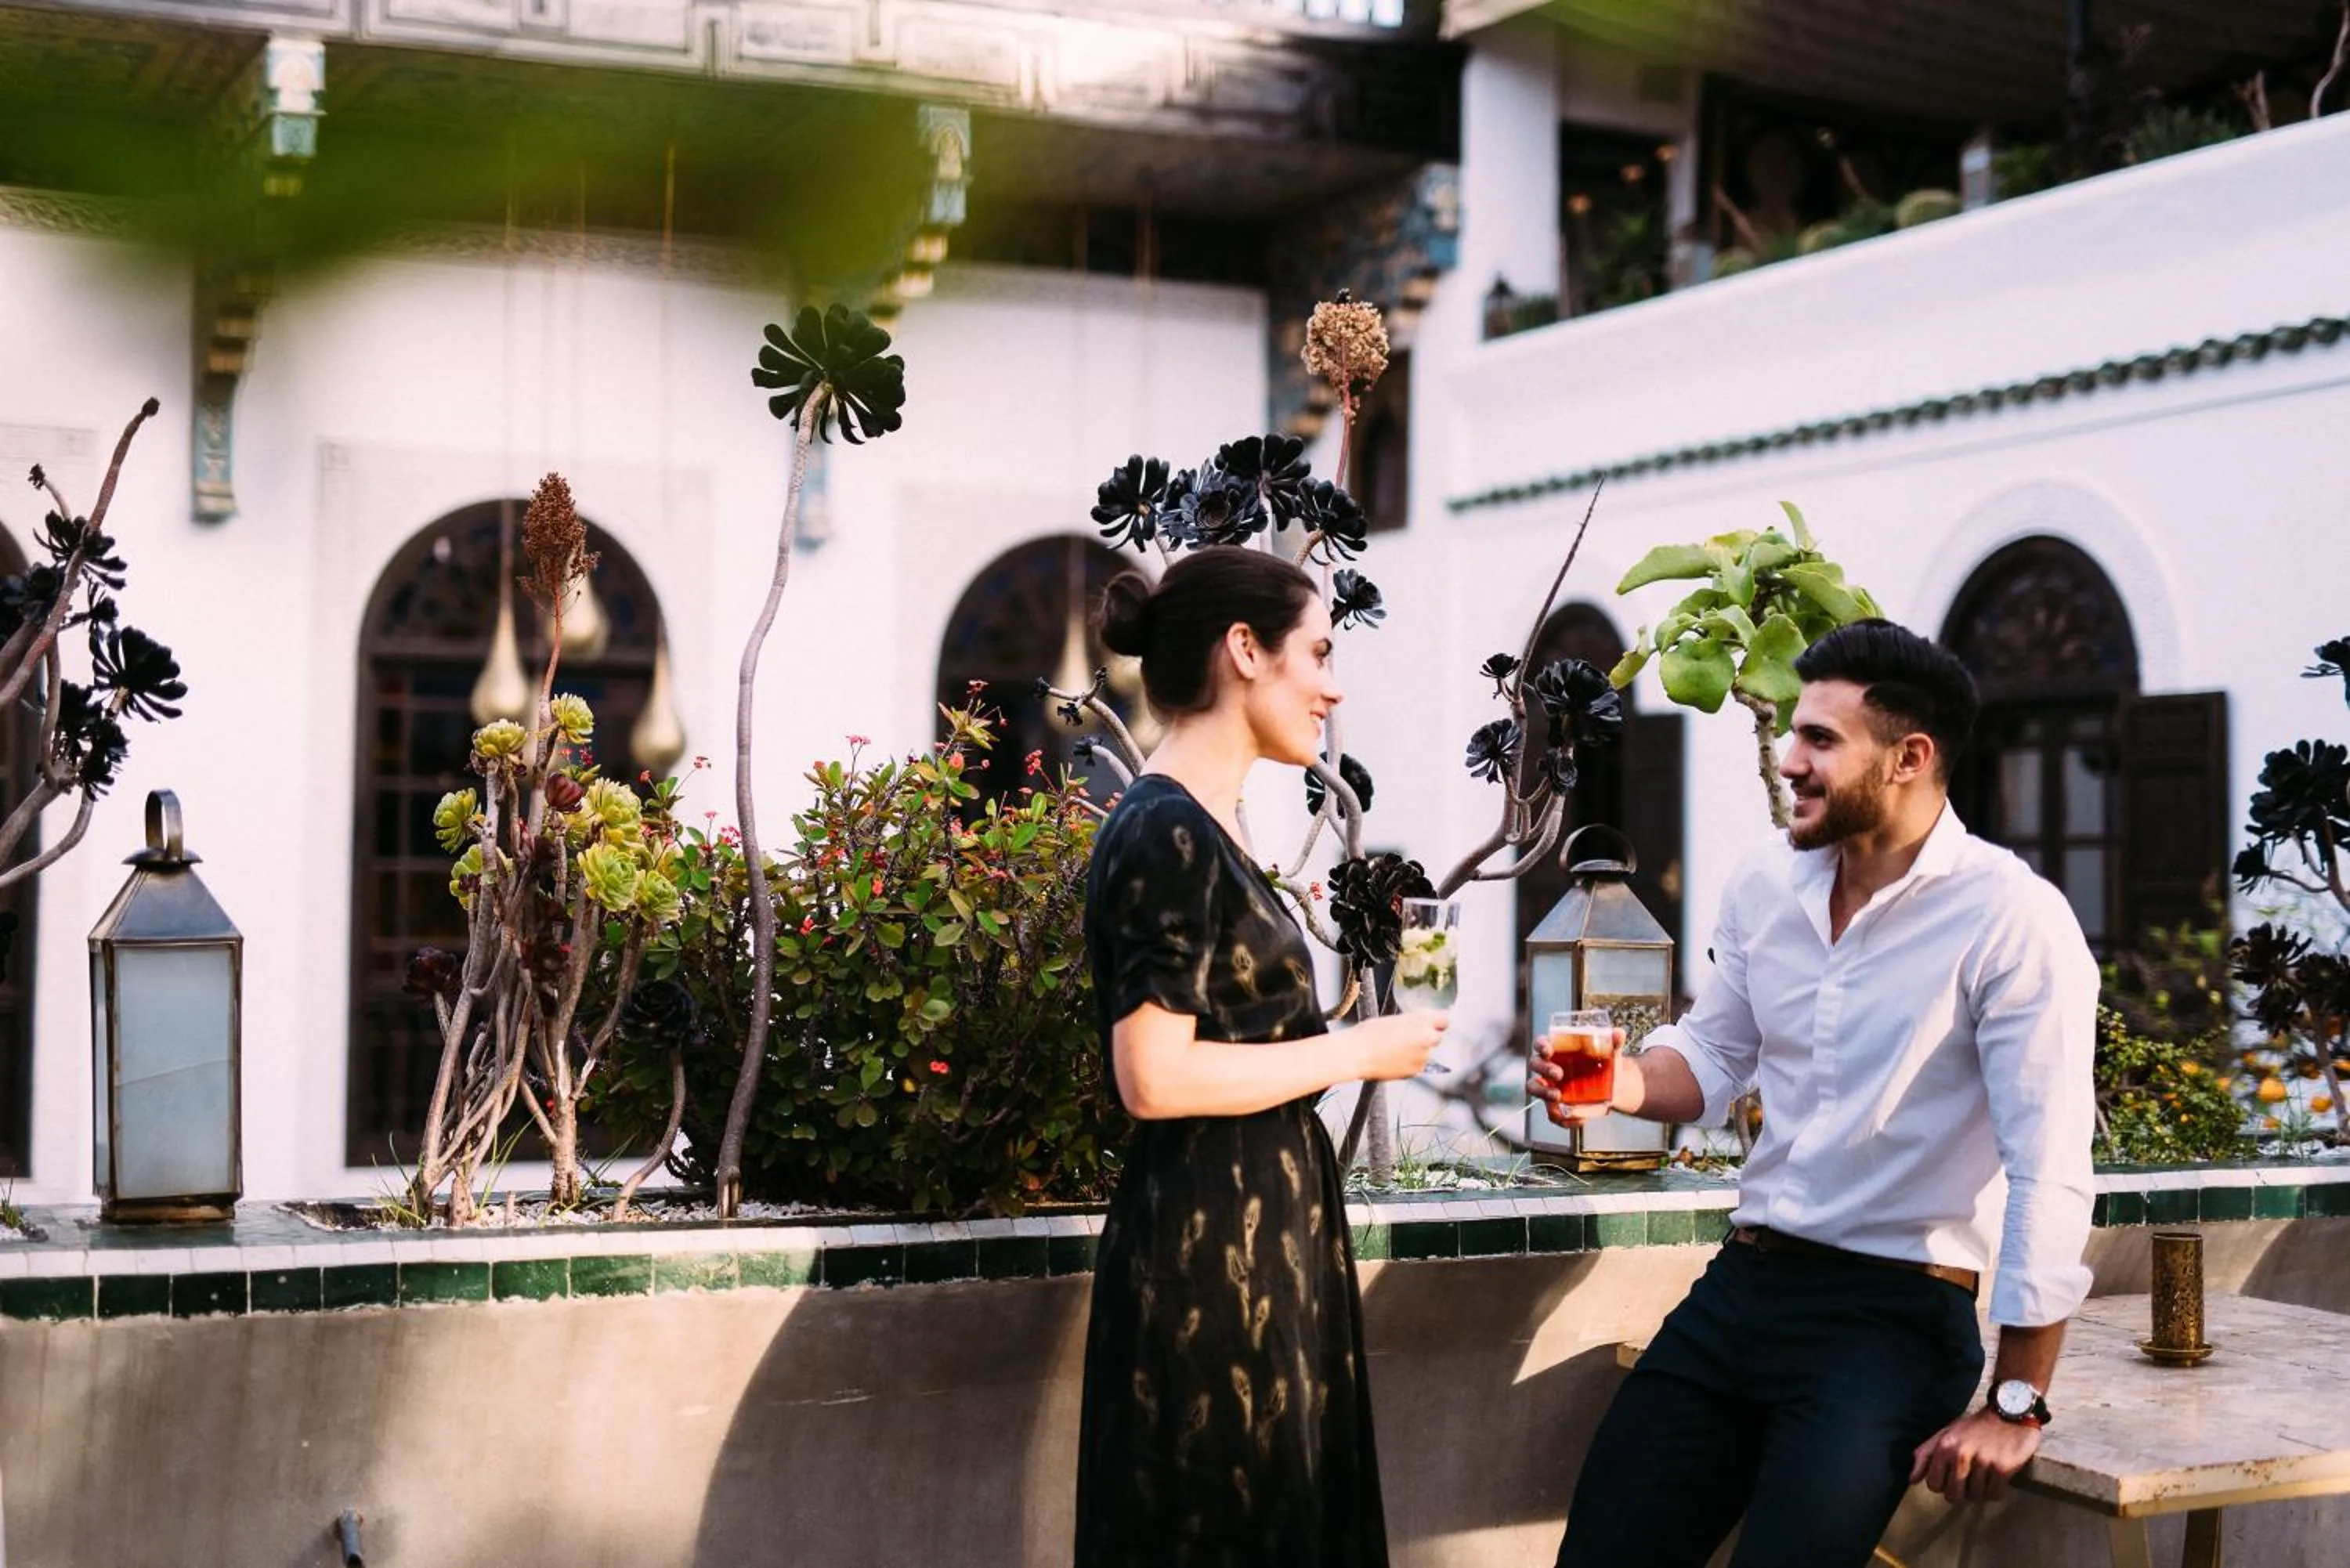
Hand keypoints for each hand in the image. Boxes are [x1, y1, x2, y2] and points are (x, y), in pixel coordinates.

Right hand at [1353, 1010, 1447, 1080]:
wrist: (1357, 1054)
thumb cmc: (1369, 1032)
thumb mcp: (1393, 1019)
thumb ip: (1411, 1022)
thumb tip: (1416, 1026)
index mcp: (1422, 1020)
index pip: (1444, 1019)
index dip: (1437, 1021)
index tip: (1431, 1022)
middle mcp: (1428, 1038)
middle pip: (1437, 1037)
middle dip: (1427, 1036)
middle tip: (1409, 1036)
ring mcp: (1424, 1057)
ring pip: (1427, 1052)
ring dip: (1418, 1051)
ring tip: (1396, 1049)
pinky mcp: (1416, 1071)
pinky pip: (1418, 1064)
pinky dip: (1410, 1062)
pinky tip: (1394, 1059)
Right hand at [1526, 1028, 1627, 1126]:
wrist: (1614, 1087)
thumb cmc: (1606, 1064)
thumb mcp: (1612, 1053)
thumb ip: (1615, 1042)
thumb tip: (1618, 1033)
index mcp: (1557, 1049)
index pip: (1541, 1043)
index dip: (1540, 1045)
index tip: (1549, 1050)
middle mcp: (1548, 1066)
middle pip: (1535, 1064)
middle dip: (1544, 1069)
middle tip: (1559, 1074)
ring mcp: (1550, 1086)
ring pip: (1534, 1087)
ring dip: (1543, 1093)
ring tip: (1558, 1096)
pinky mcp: (1556, 1105)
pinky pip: (1552, 1114)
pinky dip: (1563, 1118)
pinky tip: (1579, 1118)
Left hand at [1909, 1407, 2042, 1504]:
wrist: (2009, 1413)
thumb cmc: (1975, 1427)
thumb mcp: (1946, 1434)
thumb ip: (1926, 1454)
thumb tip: (1912, 1479)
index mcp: (1944, 1446)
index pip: (1933, 1484)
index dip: (1942, 1486)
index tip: (1951, 1480)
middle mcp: (1961, 1454)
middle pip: (1953, 1495)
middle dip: (1960, 1493)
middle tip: (1969, 1482)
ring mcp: (1983, 1462)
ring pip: (1975, 1497)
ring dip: (1979, 1492)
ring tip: (1983, 1479)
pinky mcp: (2002, 1468)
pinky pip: (1994, 1495)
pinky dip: (1995, 1492)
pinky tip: (1995, 1480)